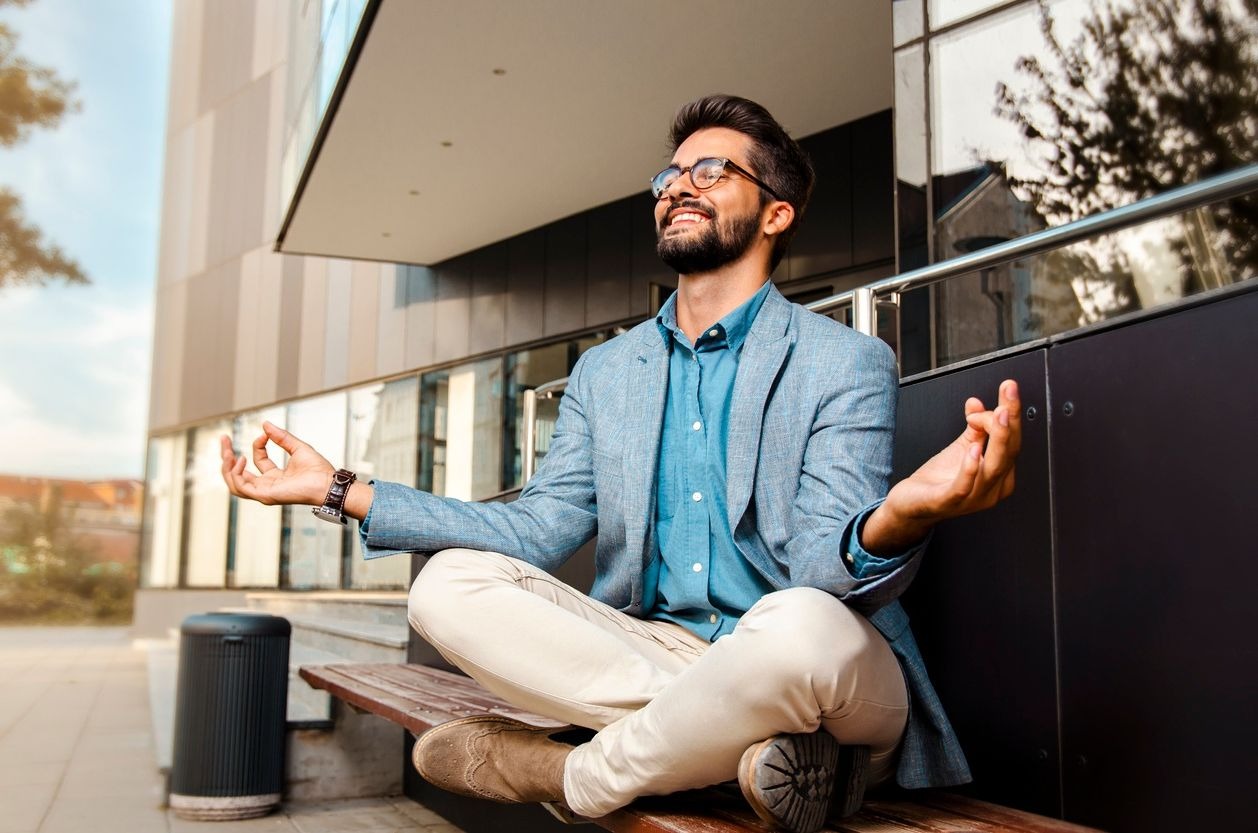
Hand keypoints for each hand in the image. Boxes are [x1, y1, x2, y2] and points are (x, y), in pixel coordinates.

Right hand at [220, 422, 335, 506]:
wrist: (327, 482)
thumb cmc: (318, 469)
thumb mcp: (297, 447)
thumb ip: (281, 437)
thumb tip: (265, 424)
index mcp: (276, 476)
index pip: (257, 460)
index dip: (257, 444)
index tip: (264, 434)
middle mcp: (268, 486)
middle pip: (238, 474)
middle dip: (227, 457)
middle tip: (223, 439)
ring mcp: (264, 492)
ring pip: (235, 484)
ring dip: (227, 467)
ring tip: (228, 452)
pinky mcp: (265, 496)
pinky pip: (241, 488)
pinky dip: (236, 474)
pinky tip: (241, 459)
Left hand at [861, 379, 1021, 553]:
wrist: (910, 506)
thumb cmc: (938, 481)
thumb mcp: (960, 449)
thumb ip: (974, 427)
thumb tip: (977, 403)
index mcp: (999, 476)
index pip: (1012, 442)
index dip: (1011, 414)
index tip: (1008, 389)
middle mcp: (991, 489)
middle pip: (1008, 453)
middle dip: (1010, 421)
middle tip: (1009, 393)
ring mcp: (972, 499)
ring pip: (992, 468)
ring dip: (997, 439)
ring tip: (997, 415)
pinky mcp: (948, 502)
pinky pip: (963, 487)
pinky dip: (969, 468)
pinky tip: (972, 449)